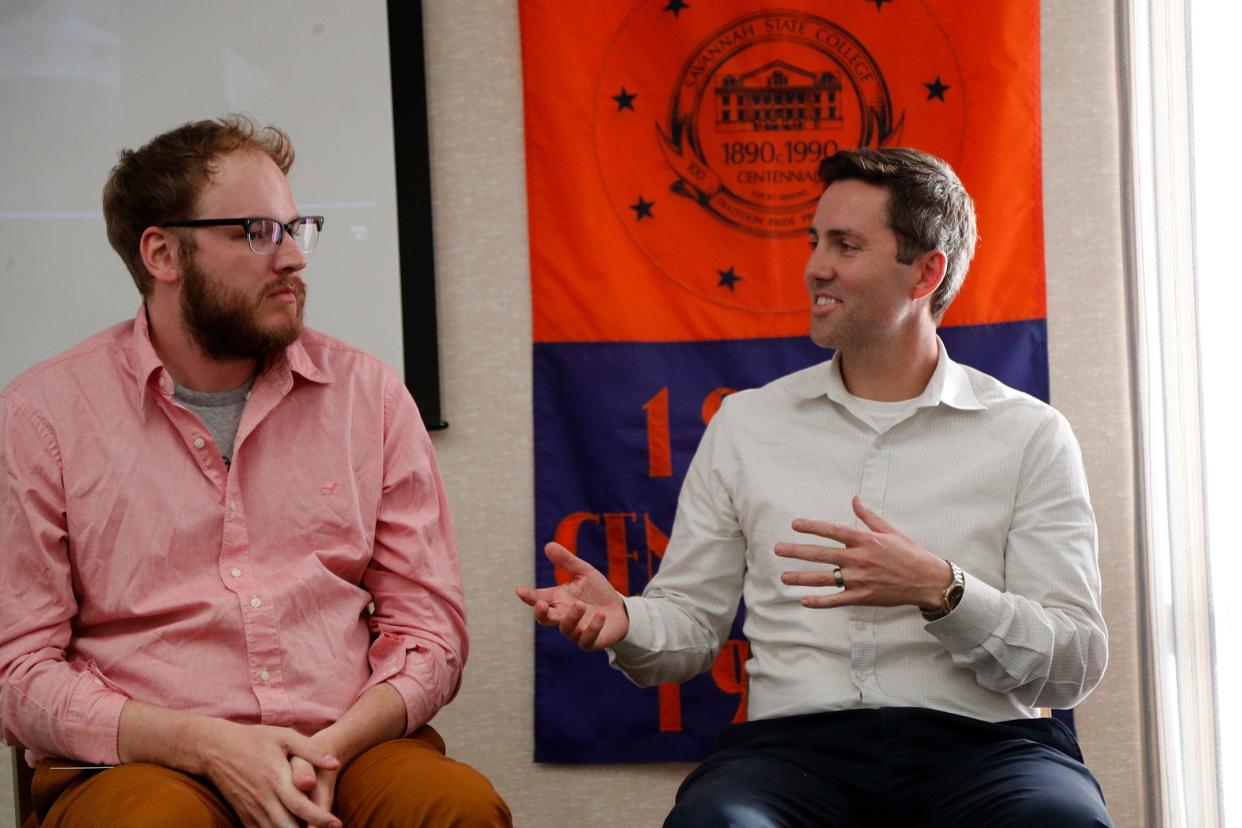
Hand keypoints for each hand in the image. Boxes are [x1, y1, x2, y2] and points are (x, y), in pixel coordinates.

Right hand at [196, 719, 341, 827]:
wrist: (216, 749)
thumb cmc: (255, 739)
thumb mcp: (285, 736)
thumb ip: (311, 750)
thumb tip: (335, 764)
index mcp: (276, 779)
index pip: (301, 806)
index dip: (320, 818)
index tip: (337, 824)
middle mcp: (263, 799)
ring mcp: (251, 810)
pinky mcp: (243, 816)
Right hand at [515, 542, 629, 649]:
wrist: (620, 609)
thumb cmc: (597, 591)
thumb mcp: (583, 572)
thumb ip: (566, 561)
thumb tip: (548, 545)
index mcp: (558, 600)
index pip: (539, 598)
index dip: (529, 596)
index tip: (520, 590)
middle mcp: (563, 616)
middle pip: (545, 619)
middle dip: (541, 613)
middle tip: (542, 604)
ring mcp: (576, 631)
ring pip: (566, 629)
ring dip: (571, 617)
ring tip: (580, 605)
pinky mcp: (590, 641)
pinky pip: (587, 639)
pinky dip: (592, 628)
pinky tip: (600, 616)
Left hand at [774, 496, 950, 610]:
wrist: (928, 580)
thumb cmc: (909, 553)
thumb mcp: (890, 531)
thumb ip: (869, 517)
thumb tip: (855, 499)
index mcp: (866, 541)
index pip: (833, 531)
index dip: (813, 527)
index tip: (794, 524)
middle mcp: (860, 559)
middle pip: (822, 554)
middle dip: (797, 551)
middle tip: (778, 549)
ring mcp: (860, 579)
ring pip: (825, 579)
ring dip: (802, 578)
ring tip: (784, 576)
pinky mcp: (863, 597)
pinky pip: (837, 600)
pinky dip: (820, 602)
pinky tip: (804, 600)